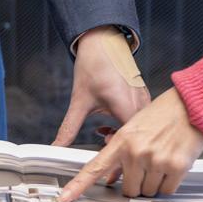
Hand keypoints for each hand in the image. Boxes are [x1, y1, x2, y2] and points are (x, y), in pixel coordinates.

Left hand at [51, 26, 149, 146]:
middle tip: (102, 151)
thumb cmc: (94, 65)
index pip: (128, 141)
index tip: (103, 160)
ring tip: (104, 134)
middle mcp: (140, 102)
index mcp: (124, 103)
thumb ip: (69, 127)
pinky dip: (127, 126)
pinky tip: (111, 124)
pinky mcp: (144, 97)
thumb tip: (58, 146)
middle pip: (137, 138)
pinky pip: (141, 120)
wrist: (102, 41)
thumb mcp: (79, 100)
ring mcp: (145, 100)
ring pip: (140, 130)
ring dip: (123, 137)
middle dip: (120, 150)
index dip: (117, 154)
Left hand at [57, 87, 202, 201]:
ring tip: (161, 157)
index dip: (78, 185)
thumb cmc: (164, 111)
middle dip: (136, 182)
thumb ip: (123, 149)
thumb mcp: (135, 123)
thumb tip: (115, 174)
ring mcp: (157, 160)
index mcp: (122, 139)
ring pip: (148, 192)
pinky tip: (172, 162)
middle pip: (128, 189)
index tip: (65, 198)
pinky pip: (167, 190)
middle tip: (146, 163)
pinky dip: (169, 182)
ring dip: (154, 181)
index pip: (95, 167)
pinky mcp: (177, 166)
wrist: (192, 102)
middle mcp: (137, 151)